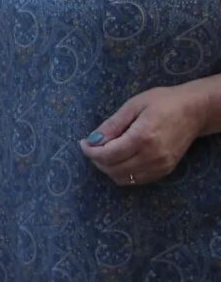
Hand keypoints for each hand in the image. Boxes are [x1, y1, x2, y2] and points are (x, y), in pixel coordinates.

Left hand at [82, 81, 211, 186]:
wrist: (196, 110)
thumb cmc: (164, 102)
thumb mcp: (134, 105)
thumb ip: (112, 124)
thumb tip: (92, 139)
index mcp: (143, 137)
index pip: (107, 155)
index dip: (90, 151)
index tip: (84, 142)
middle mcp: (152, 155)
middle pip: (112, 169)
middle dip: (97, 160)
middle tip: (93, 146)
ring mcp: (160, 165)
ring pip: (123, 178)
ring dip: (108, 168)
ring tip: (106, 152)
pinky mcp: (166, 170)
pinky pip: (137, 180)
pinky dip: (123, 173)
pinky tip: (121, 159)